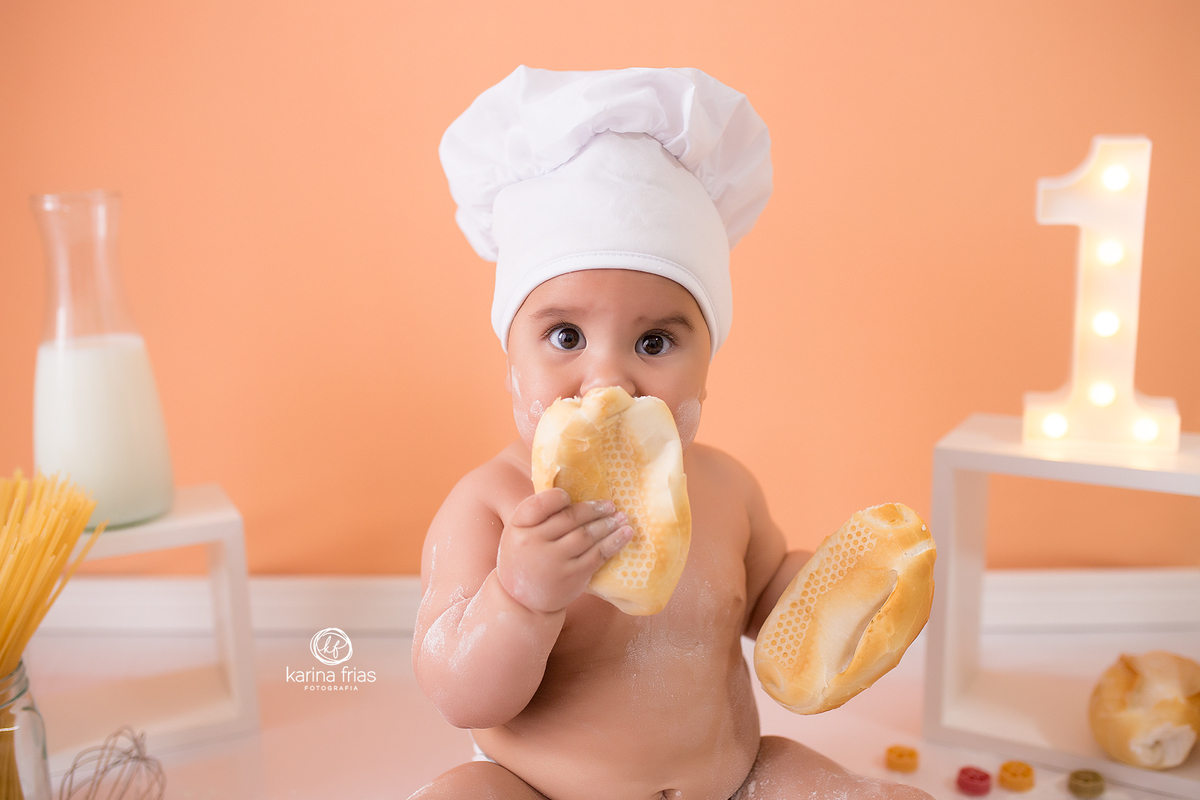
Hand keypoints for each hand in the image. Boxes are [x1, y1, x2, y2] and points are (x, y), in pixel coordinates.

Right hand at [497, 489, 633, 612]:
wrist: (522, 603)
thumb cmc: (523, 560)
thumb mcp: (518, 535)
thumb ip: (537, 516)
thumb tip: (569, 491)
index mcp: (518, 528)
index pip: (538, 504)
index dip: (557, 498)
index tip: (570, 496)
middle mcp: (534, 543)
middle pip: (569, 519)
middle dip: (593, 510)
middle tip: (609, 505)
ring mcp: (554, 561)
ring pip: (586, 536)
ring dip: (608, 524)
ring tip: (621, 517)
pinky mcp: (572, 576)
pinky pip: (597, 555)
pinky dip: (614, 542)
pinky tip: (625, 534)